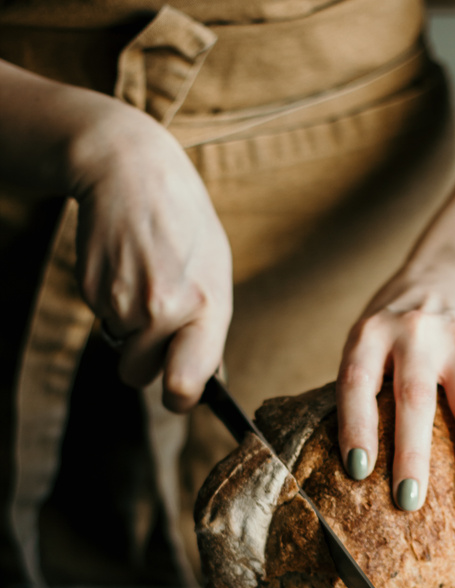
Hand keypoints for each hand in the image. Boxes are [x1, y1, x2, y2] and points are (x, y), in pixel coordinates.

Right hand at [70, 99, 231, 411]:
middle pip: (139, 376)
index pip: (185, 385)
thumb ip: (209, 326)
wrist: (131, 172)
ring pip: (119, 348)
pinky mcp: (91, 289)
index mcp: (205, 308)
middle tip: (156, 325)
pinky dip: (110, 302)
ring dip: (128, 328)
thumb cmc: (184, 225)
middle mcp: (162, 310)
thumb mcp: (214, 272)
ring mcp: (122, 301)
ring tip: (145, 279)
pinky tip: (125, 266)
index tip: (179, 394)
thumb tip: (201, 377)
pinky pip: (101, 319)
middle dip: (145, 362)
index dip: (180, 398)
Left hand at [336, 269, 454, 516]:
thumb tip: (359, 471)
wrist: (447, 276)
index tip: (357, 471)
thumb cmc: (393, 327)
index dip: (356, 426)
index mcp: (374, 332)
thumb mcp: (365, 339)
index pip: (359, 380)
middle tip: (408, 501)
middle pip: (416, 397)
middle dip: (413, 454)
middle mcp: (418, 334)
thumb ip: (363, 388)